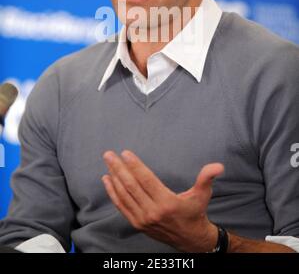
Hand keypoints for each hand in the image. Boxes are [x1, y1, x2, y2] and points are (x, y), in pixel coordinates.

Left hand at [102, 149, 223, 251]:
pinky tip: (107, 180)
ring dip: (114, 178)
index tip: (125, 153)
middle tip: (109, 154)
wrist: (190, 239)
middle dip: (118, 168)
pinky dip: (113, 193)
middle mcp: (153, 212)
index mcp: (167, 202)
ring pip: (124, 196)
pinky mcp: (137, 224)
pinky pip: (122, 206)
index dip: (135, 165)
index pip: (146, 180)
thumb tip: (218, 166)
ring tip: (108, 163)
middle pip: (131, 186)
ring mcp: (143, 219)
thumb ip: (207, 178)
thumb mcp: (203, 194)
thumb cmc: (195, 212)